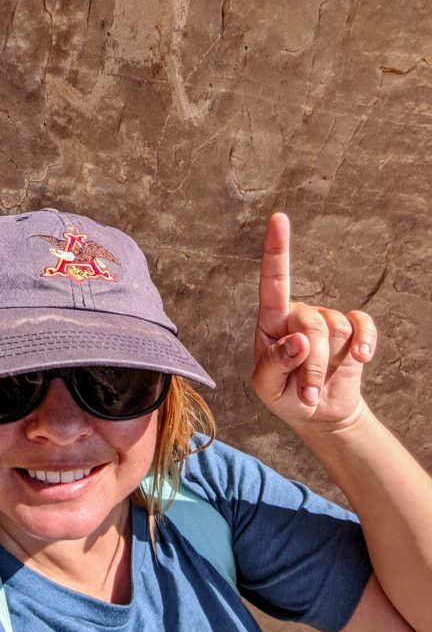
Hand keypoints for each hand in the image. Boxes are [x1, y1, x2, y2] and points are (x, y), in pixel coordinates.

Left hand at [251, 213, 377, 428]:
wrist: (317, 412)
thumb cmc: (284, 394)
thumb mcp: (266, 387)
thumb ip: (273, 364)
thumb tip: (298, 340)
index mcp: (271, 321)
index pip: (273, 281)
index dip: (277, 250)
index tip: (278, 219)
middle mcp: (298, 313)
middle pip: (311, 324)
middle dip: (312, 364)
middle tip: (307, 392)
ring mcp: (326, 320)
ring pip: (335, 330)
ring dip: (328, 367)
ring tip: (316, 388)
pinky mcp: (352, 331)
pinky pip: (362, 326)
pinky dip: (365, 343)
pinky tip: (361, 358)